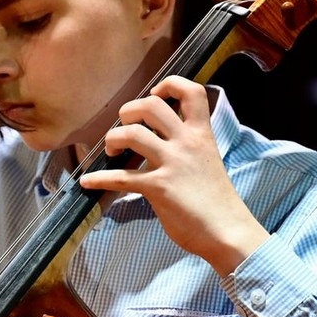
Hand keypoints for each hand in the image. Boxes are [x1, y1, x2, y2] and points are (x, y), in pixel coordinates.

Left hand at [78, 75, 268, 274]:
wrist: (228, 231)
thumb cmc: (217, 201)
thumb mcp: (208, 161)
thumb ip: (186, 147)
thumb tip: (157, 143)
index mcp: (202, 135)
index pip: (191, 91)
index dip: (169, 84)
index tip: (155, 93)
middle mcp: (187, 143)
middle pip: (151, 106)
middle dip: (129, 111)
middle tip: (124, 127)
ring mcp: (173, 164)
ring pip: (132, 134)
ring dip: (113, 139)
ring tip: (111, 152)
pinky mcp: (159, 187)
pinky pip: (121, 177)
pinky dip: (100, 178)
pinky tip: (88, 182)